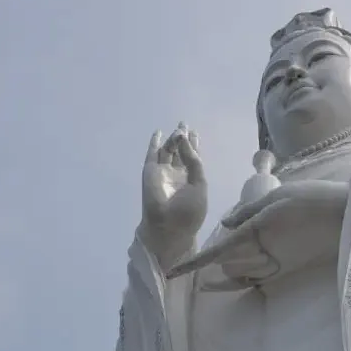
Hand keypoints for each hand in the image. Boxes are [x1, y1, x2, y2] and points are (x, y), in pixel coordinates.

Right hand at [139, 125, 206, 269]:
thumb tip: (185, 139)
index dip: (193, 146)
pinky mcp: (150, 171)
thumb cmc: (188, 210)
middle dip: (182, 138)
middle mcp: (177, 175)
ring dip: (173, 139)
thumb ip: (194, 162)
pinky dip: (154, 143)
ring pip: (168, 150)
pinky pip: (152, 154)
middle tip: (184, 125)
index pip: (192, 159)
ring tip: (180, 130)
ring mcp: (163, 172)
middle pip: (180, 152)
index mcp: (191, 180)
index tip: (195, 133)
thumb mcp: (200, 185)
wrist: (168, 225)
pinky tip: (158, 133)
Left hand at [167, 180, 348, 280]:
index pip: (217, 252)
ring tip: (208, 276)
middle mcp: (263, 254)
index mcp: (255, 233)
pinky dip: (240, 281)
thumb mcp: (274, 198)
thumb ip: (247, 212)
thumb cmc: (309, 200)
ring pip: (239, 276)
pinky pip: (256, 281)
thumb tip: (225, 224)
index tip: (173, 272)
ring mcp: (274, 266)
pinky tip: (231, 280)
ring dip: (223, 274)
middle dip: (209, 265)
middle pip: (225, 266)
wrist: (342, 219)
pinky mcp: (285, 272)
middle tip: (193, 265)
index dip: (193, 263)